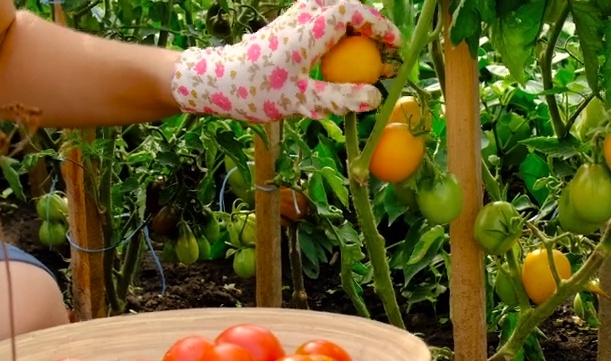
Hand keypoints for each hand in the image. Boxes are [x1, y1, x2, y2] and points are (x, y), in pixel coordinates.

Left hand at [172, 0, 400, 121]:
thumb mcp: (302, 101)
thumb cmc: (255, 92)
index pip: (352, 11)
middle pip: (345, 5)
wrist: (215, 82)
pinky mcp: (286, 27)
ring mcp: (292, 19)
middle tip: (386, 50)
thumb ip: (340, 98)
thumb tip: (376, 98)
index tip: (394, 45)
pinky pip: (320, 19)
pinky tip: (340, 57)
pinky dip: (338, 32)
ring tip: (367, 55)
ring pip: (332, 10)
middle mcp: (301, 17)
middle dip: (370, 24)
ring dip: (354, 27)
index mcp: (308, 30)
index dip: (378, 25)